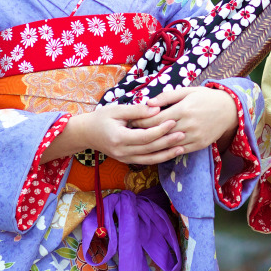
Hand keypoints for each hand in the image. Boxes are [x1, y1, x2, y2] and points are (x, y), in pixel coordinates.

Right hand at [43, 103, 184, 164]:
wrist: (86, 134)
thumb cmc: (102, 118)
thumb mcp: (117, 110)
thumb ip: (137, 110)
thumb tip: (157, 109)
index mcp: (119, 138)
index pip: (144, 136)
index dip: (160, 130)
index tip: (173, 121)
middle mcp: (122, 152)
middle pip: (149, 149)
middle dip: (167, 142)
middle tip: (183, 133)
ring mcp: (124, 158)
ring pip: (149, 159)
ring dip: (166, 154)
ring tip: (182, 147)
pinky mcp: (127, 160)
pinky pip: (146, 161)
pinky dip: (159, 158)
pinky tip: (171, 152)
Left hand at [133, 87, 238, 153]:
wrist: (229, 110)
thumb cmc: (206, 97)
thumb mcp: (187, 91)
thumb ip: (167, 97)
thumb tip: (148, 103)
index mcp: (184, 109)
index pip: (156, 118)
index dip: (142, 121)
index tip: (132, 121)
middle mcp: (188, 124)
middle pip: (160, 132)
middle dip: (144, 133)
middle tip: (131, 133)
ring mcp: (194, 136)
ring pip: (168, 144)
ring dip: (153, 144)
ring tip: (141, 141)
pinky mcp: (198, 145)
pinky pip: (178, 150)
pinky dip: (167, 150)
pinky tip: (158, 148)